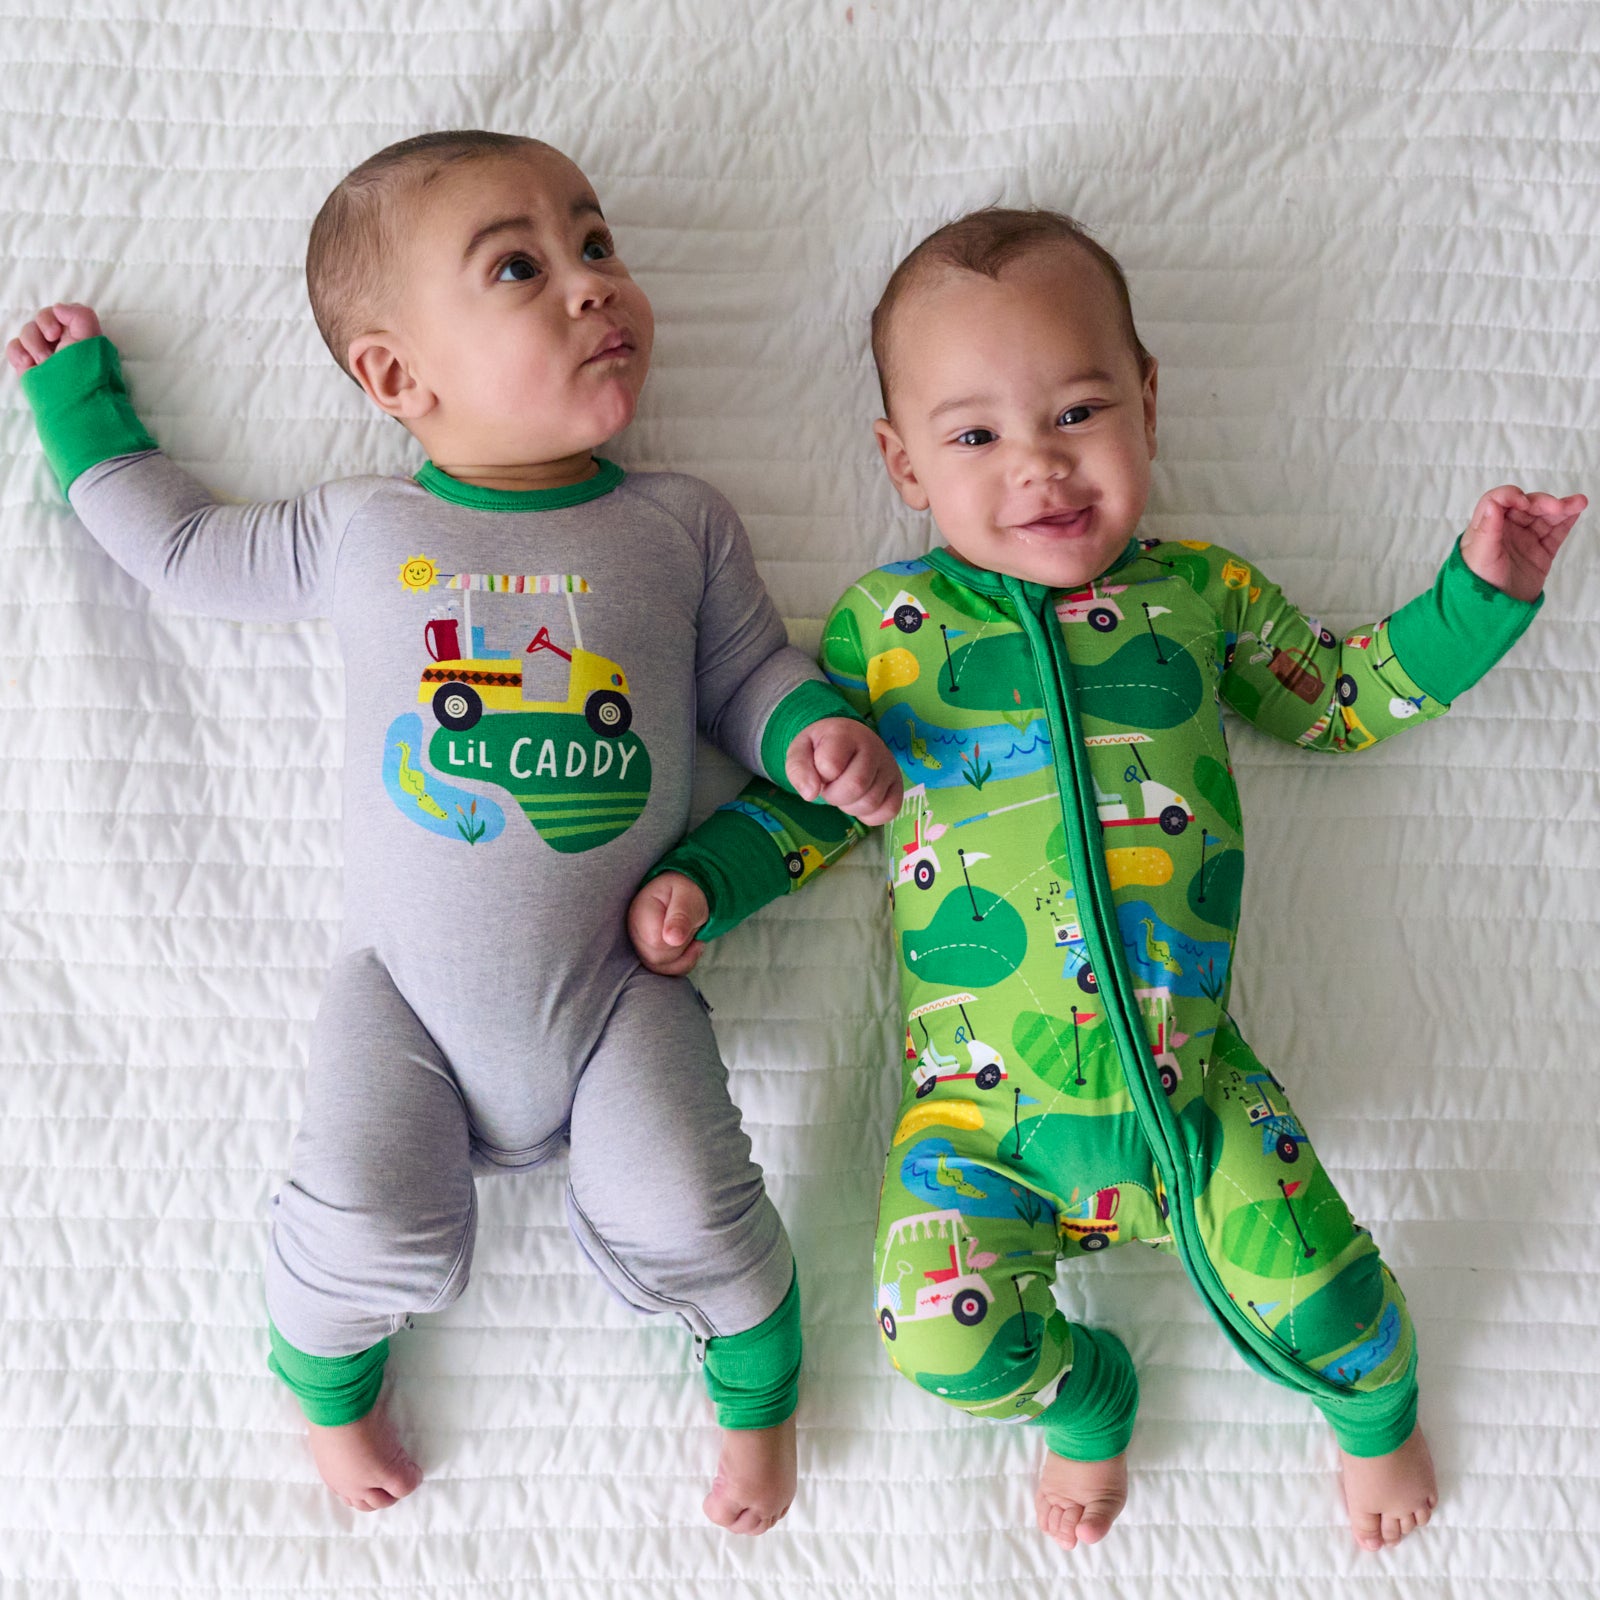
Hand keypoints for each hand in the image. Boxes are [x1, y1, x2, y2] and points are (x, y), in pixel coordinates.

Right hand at [6, 302, 101, 375]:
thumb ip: (80, 315)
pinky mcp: (29, 363)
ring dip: (34, 345)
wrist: (70, 401)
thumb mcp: (91, 339)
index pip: (61, 311)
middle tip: (52, 352)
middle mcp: (61, 340)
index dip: (56, 316)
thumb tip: (58, 308)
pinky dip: (18, 353)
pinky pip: (14, 346)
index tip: (58, 333)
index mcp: (79, 333)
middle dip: (43, 331)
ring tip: (44, 363)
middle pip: (41, 318)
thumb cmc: (84, 371)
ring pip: (27, 331)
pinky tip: (29, 365)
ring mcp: (44, 351)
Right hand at [627, 872, 709, 975]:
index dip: (678, 940)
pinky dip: (682, 963)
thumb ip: (681, 916)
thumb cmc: (685, 892)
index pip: (657, 944)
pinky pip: (663, 971)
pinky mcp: (645, 953)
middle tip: (689, 928)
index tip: (688, 923)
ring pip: (659, 967)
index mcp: (641, 912)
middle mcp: (633, 930)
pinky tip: (689, 947)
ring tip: (690, 936)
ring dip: (683, 955)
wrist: (682, 893)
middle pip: (657, 959)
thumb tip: (672, 939)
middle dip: (681, 947)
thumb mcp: (688, 897)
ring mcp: (637, 944)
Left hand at [784, 716, 902, 824]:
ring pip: (871, 802)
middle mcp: (874, 746)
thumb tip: (810, 794)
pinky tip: (859, 802)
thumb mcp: (800, 751)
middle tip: (831, 786)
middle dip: (834, 795)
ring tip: (844, 791)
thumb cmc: (822, 748)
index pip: (831, 765)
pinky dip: (870, 816)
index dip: (820, 776)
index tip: (820, 770)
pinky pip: (889, 811)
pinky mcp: (898, 784)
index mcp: (845, 733)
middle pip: (856, 786)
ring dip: (850, 806)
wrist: (847, 740)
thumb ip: (798, 769)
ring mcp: (889, 766)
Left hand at [1459, 485, 1585, 602]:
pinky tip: (1576, 510)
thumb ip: (1488, 528)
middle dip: (1542, 503)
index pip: (1498, 501)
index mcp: (1485, 527)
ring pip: (1544, 517)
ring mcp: (1525, 540)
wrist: (1493, 612)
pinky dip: (1567, 520)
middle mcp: (1506, 529)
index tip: (1523, 504)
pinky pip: (1556, 532)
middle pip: (1526, 506)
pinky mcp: (1541, 552)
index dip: (1511, 497)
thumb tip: (1493, 503)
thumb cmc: (1476, 583)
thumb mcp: (1479, 555)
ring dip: (1561, 508)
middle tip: (1557, 508)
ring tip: (1578, 503)